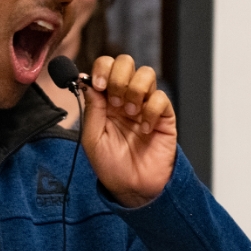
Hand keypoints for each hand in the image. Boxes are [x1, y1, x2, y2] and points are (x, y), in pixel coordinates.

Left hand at [81, 55, 176, 207]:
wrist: (133, 188)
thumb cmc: (111, 166)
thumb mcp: (93, 139)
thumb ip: (92, 109)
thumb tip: (86, 81)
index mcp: (105, 100)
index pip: (105, 67)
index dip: (101, 69)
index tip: (97, 85)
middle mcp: (126, 97)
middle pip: (126, 62)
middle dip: (118, 76)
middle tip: (114, 100)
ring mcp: (146, 105)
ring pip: (146, 73)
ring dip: (134, 90)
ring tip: (130, 114)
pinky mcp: (164, 116)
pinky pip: (160, 98)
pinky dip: (151, 111)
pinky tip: (145, 129)